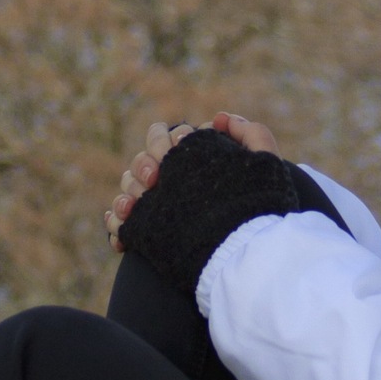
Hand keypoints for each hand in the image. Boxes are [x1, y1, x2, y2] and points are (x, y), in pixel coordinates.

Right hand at [104, 113, 282, 249]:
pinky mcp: (147, 233)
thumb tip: (221, 118)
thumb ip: (253, 136)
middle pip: (140, 162)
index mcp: (192, 162)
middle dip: (143, 165)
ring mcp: (158, 208)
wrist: (246, 261)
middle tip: (156, 179)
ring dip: (126, 194)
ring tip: (133, 208)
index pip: (163, 137)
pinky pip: (119, 223)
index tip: (174, 151)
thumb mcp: (264, 171)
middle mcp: (173, 182)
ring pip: (128, 189)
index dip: (163, 140)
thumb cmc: (255, 214)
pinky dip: (116, 225)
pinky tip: (124, 236)